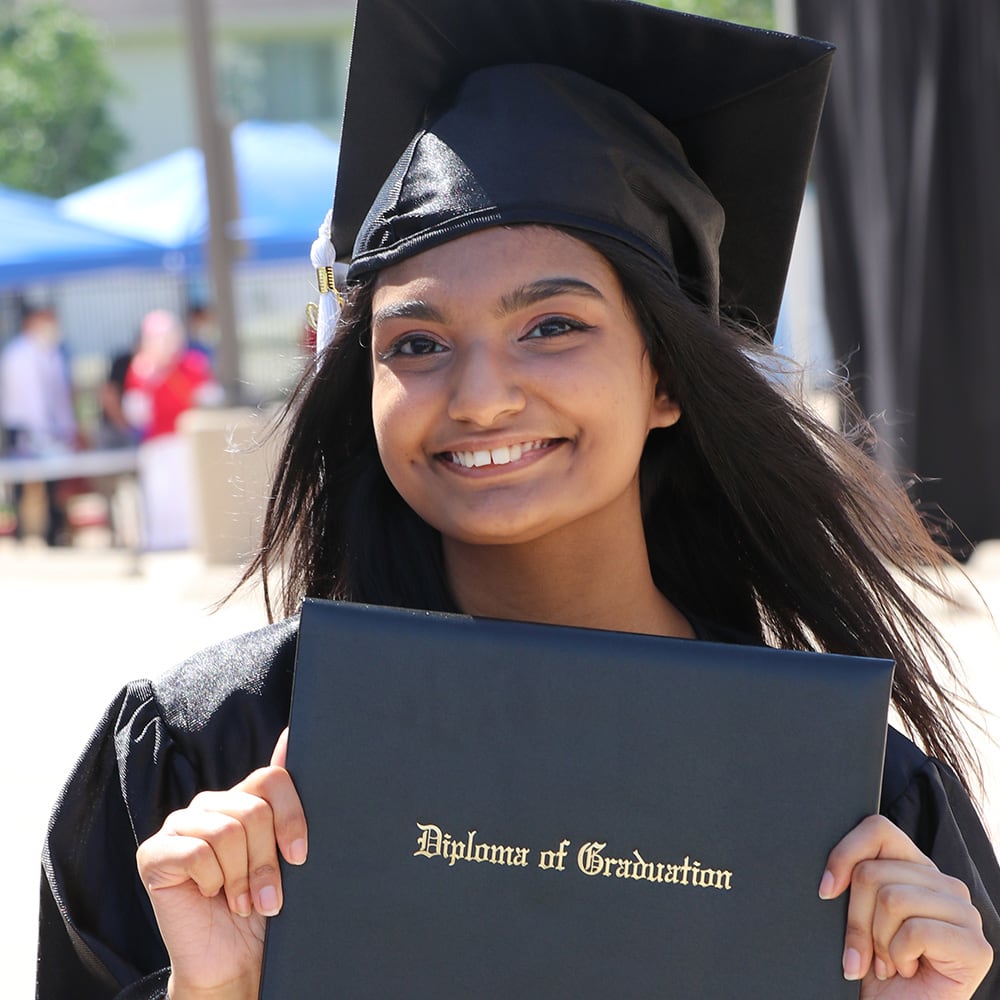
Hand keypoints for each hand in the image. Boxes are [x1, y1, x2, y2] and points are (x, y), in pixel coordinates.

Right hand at [135, 729, 306, 999]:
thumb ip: (283, 796)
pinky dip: (212, 882)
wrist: (231, 959)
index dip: (291, 817)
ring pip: (228, 831)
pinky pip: (197, 853)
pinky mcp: (154, 853)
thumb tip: (291, 734)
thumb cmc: (260, 905)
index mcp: (241, 799)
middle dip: (266, 861)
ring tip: (241, 902)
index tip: (300, 856)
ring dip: (241, 877)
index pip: (271, 778)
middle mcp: (209, 804)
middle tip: (266, 895)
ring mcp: (179, 825)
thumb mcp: (282, 851)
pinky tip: (210, 896)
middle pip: (253, 809)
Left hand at [820, 815, 992, 998]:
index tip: (826, 891)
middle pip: (874, 872)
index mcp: (916, 867)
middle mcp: (945, 884)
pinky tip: (907, 970)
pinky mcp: (976, 947)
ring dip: (877, 941)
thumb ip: (852, 878)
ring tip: (888, 961)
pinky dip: (898, 957)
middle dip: (856, 919)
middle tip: (864, 951)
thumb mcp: (855, 912)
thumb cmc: (872, 965)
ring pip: (892, 899)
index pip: (878, 828)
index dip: (844, 855)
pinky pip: (915, 931)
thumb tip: (830, 867)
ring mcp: (965, 913)